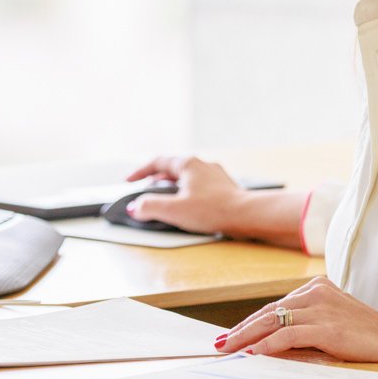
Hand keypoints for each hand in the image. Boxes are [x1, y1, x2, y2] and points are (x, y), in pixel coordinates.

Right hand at [123, 156, 245, 234]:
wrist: (247, 216)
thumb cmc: (213, 210)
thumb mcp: (173, 210)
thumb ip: (149, 207)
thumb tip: (135, 208)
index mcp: (188, 164)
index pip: (157, 162)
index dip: (140, 172)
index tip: (129, 181)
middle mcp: (202, 165)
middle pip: (173, 169)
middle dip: (156, 181)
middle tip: (145, 192)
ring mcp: (215, 176)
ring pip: (188, 178)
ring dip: (173, 187)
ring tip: (166, 200)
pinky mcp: (225, 188)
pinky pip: (200, 187)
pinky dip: (188, 193)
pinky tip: (190, 206)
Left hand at [215, 277, 377, 366]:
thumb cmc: (367, 337)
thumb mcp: (331, 323)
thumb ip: (304, 325)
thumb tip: (268, 343)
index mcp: (316, 288)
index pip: (274, 306)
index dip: (250, 322)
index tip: (231, 335)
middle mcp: (314, 293)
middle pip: (267, 312)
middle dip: (240, 329)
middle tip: (220, 344)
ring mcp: (320, 308)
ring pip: (272, 321)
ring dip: (246, 337)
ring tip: (229, 350)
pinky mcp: (326, 327)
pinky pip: (288, 335)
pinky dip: (267, 345)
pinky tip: (253, 354)